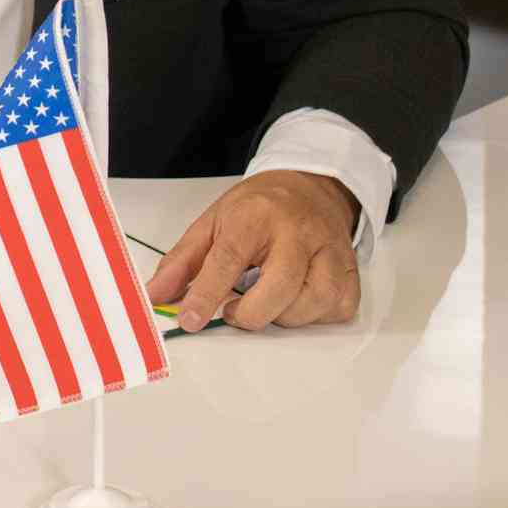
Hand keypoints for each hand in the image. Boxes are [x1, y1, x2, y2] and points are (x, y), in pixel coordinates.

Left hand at [145, 171, 360, 332]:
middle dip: (251, 313)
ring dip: (284, 316)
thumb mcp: (212, 222)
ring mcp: (331, 250)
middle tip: (234, 310)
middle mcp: (298, 231)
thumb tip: (156, 295)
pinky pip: (339, 308)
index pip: (229, 258)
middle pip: (280, 286)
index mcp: (256, 215)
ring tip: (266, 302)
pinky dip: (315, 316)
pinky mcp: (351, 270)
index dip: (207, 294)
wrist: (311, 186)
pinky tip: (297, 302)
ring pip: (314, 302)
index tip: (191, 320)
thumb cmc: (258, 208)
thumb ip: (182, 261)